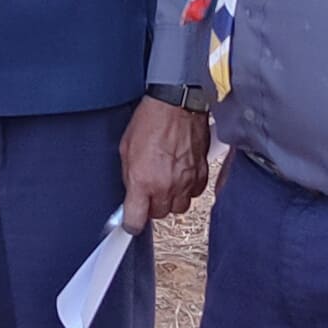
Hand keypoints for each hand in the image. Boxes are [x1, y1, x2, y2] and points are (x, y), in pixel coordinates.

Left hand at [119, 96, 211, 225]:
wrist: (176, 103)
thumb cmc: (150, 120)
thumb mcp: (126, 149)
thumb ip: (129, 177)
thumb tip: (130, 193)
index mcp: (142, 181)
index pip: (135, 221)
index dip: (131, 223)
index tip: (130, 221)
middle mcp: (165, 186)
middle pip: (158, 216)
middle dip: (151, 206)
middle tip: (148, 189)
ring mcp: (186, 181)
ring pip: (179, 208)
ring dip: (170, 199)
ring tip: (165, 181)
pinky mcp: (202, 174)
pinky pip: (195, 194)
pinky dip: (188, 188)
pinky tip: (181, 175)